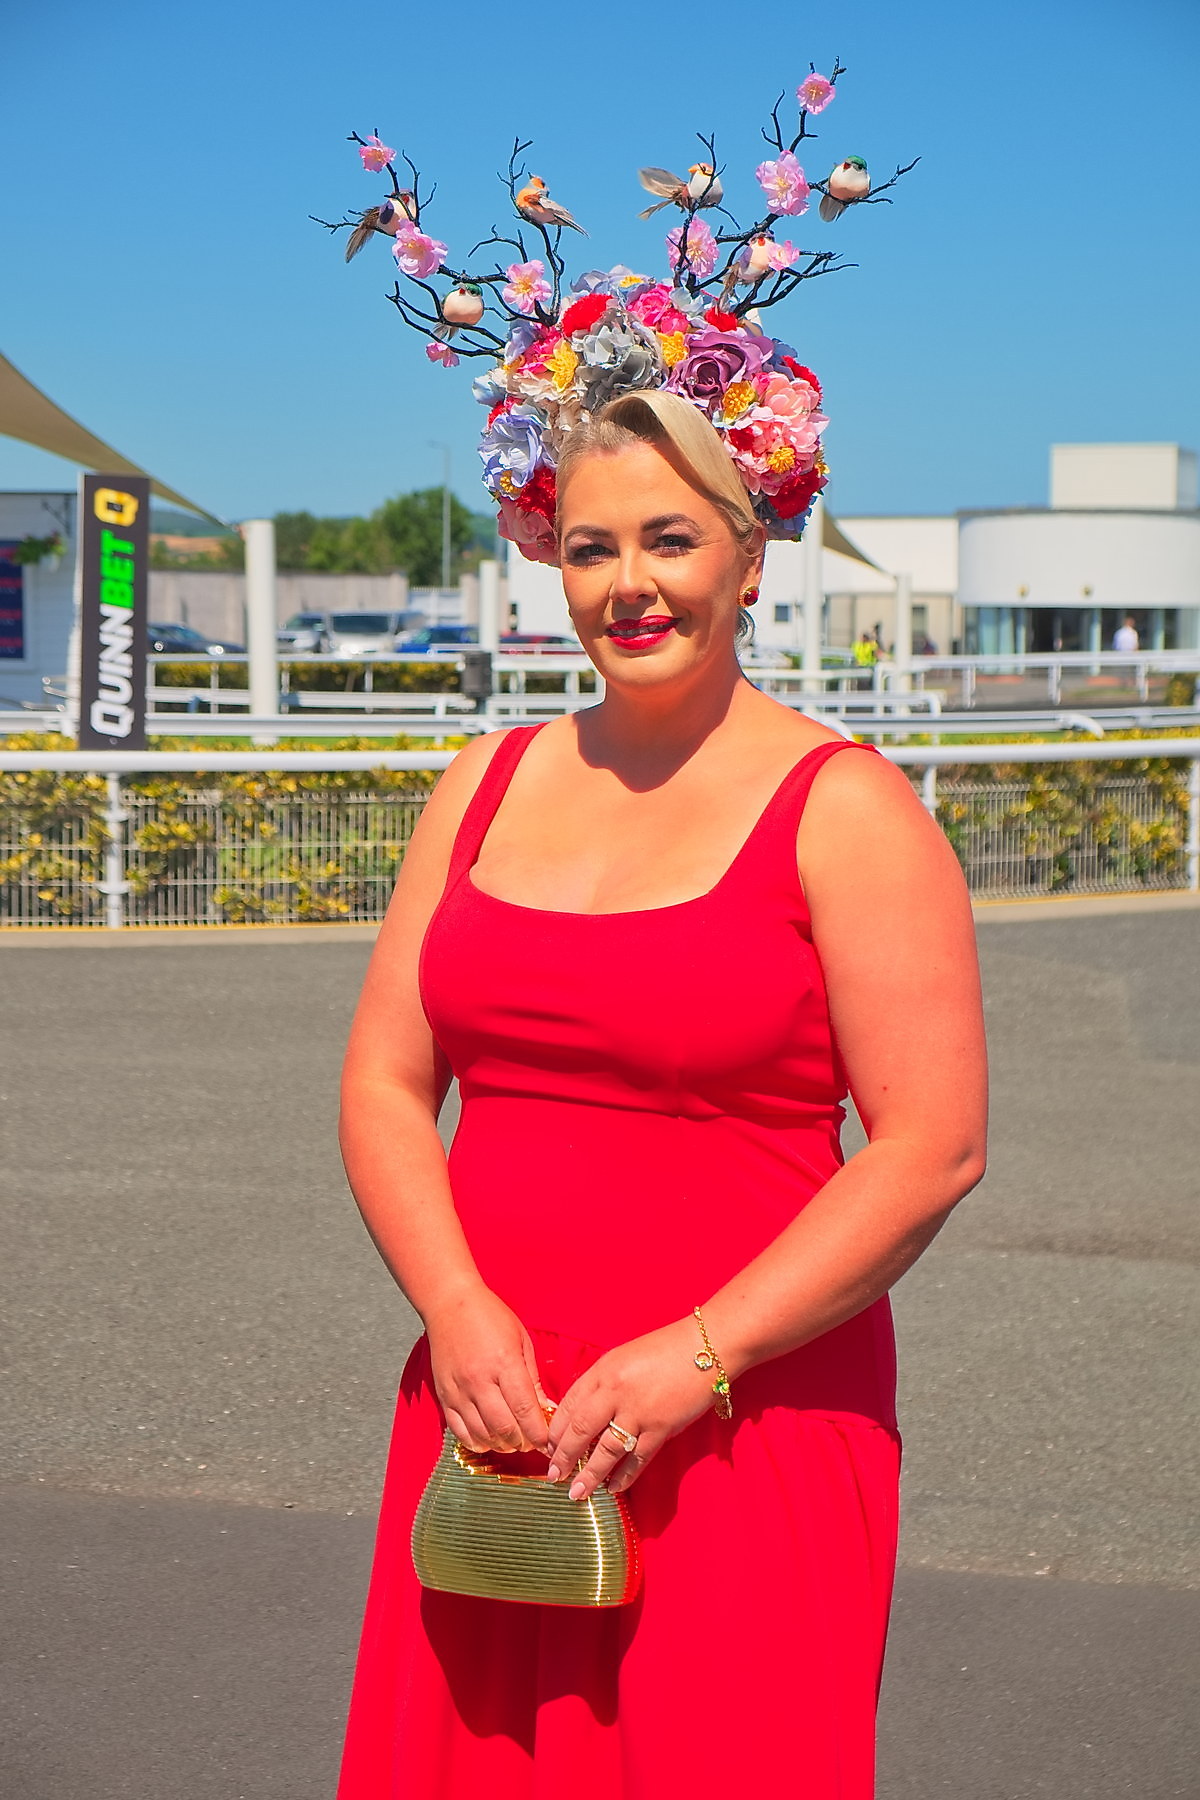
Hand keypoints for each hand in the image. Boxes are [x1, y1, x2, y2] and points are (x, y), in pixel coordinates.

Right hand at [424, 1283, 549, 1454]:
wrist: (449, 1303)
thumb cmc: (490, 1316)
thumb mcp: (521, 1340)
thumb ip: (533, 1379)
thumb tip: (546, 1410)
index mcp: (504, 1363)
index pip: (525, 1410)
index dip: (540, 1433)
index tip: (549, 1442)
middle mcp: (479, 1380)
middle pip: (505, 1428)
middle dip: (523, 1442)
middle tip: (532, 1441)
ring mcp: (459, 1391)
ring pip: (482, 1435)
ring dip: (502, 1445)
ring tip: (513, 1439)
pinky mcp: (443, 1397)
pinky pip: (460, 1432)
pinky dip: (477, 1442)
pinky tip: (489, 1437)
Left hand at [544, 1317, 713, 1501]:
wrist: (706, 1346)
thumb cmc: (666, 1348)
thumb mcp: (624, 1357)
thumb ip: (604, 1383)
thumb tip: (586, 1414)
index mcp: (602, 1370)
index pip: (567, 1405)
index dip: (555, 1431)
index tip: (547, 1449)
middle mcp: (615, 1391)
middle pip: (579, 1430)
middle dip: (564, 1457)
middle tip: (554, 1476)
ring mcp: (638, 1411)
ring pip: (605, 1450)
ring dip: (589, 1475)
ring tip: (577, 1492)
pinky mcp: (661, 1427)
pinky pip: (637, 1458)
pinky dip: (624, 1476)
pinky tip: (613, 1488)